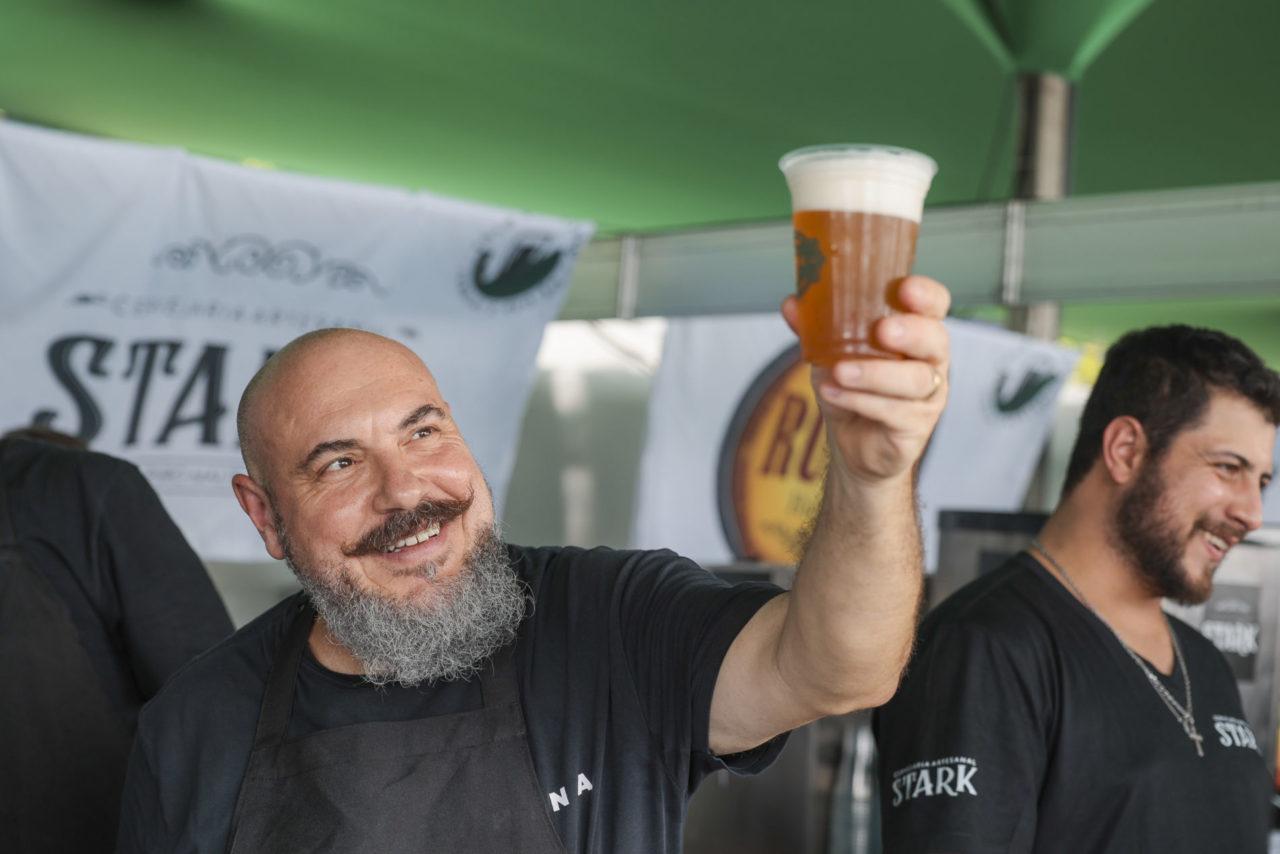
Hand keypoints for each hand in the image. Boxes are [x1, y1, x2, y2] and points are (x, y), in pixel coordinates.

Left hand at [781, 275, 950, 488]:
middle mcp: (929, 360)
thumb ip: (814, 328)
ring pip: (914, 379)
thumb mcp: (829, 353)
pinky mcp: (916, 425)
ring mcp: (928, 395)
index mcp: (916, 331)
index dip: (926, 295)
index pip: (935, 305)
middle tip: (881, 330)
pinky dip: (860, 400)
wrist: (852, 443)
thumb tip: (792, 303)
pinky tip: (834, 393)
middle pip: (935, 339)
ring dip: (875, 373)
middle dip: (911, 332)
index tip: (905, 288)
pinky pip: (894, 411)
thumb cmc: (851, 388)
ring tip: (841, 371)